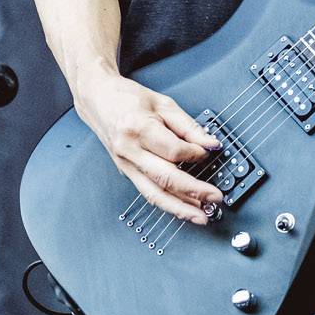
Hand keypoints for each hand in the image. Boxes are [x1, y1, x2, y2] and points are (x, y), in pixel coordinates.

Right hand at [73, 71, 223, 223]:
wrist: (98, 99)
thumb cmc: (128, 98)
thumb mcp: (163, 104)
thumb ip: (189, 127)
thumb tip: (211, 144)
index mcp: (138, 128)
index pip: (173, 151)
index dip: (196, 154)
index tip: (209, 151)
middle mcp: (129, 150)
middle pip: (165, 178)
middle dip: (193, 192)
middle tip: (215, 197)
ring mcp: (125, 164)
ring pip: (154, 194)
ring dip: (180, 208)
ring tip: (201, 215)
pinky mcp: (126, 172)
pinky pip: (148, 192)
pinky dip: (168, 203)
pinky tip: (184, 207)